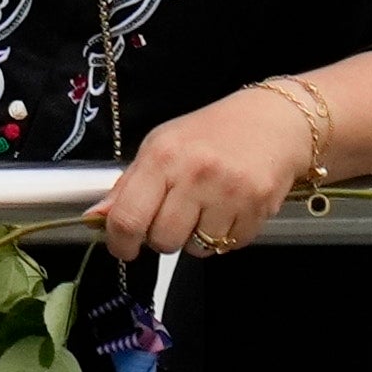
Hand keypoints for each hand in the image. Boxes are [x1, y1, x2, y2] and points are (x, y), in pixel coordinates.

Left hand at [96, 72, 353, 261]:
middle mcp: (194, 174)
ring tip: (207, 207)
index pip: (127, 218)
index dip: (120, 243)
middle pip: (162, 241)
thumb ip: (129, 185)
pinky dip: (226, 235)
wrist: (275, 122)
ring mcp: (229, 193)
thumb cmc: (211, 134)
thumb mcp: (162, 146)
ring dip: (197, 237)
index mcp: (162, 156)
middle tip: (174, 216)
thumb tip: (95, 218)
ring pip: (196, 249)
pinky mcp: (258, 209)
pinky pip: (229, 247)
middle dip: (163, 237)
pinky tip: (231, 208)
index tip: (124, 247)